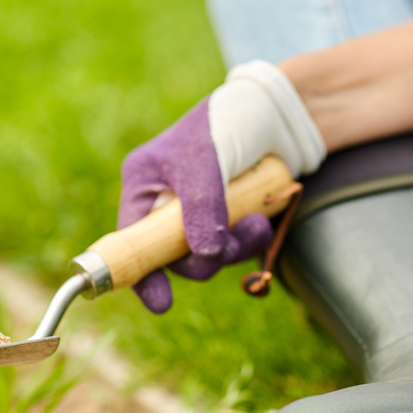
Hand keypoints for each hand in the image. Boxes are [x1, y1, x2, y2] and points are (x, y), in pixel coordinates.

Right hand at [118, 61, 325, 312]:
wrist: (281, 111)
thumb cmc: (229, 121)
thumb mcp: (205, 161)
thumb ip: (201, 208)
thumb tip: (205, 255)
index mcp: (144, 185)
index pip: (131, 240)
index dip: (142, 274)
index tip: (161, 302)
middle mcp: (166, 203)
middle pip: (174, 257)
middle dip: (205, 258)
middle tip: (229, 246)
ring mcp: (198, 213)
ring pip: (208, 256)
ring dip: (235, 248)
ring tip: (256, 223)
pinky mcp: (228, 219)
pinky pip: (233, 249)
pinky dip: (250, 241)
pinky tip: (263, 219)